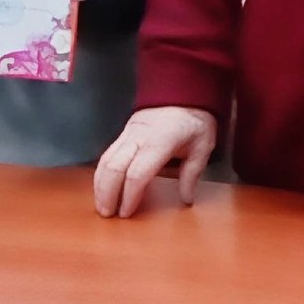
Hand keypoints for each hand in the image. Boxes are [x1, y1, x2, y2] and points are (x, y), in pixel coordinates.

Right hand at [92, 106, 216, 217]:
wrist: (182, 88)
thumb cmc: (195, 118)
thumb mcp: (203, 145)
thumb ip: (192, 173)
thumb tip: (186, 199)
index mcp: (160, 140)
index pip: (138, 172)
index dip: (129, 195)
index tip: (126, 213)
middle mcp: (139, 136)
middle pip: (114, 167)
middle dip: (107, 193)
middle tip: (107, 215)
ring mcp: (128, 133)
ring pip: (105, 160)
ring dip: (100, 185)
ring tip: (102, 206)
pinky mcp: (123, 132)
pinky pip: (107, 154)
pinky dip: (102, 173)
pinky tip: (103, 188)